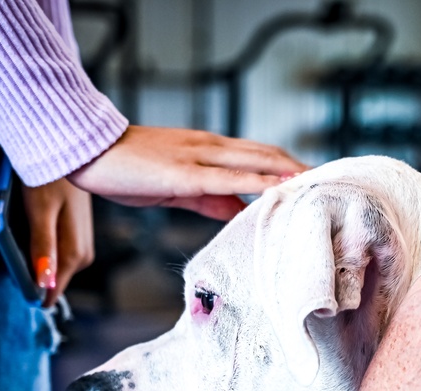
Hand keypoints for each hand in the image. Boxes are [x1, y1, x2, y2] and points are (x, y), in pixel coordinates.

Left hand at [23, 177, 94, 307]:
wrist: (68, 153)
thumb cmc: (50, 178)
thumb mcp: (41, 212)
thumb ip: (43, 247)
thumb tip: (43, 284)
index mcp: (74, 254)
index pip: (51, 291)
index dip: (28, 288)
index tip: (12, 272)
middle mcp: (84, 256)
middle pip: (50, 279)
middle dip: (30, 267)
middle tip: (17, 237)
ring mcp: (83, 246)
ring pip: (53, 266)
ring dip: (34, 255)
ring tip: (25, 227)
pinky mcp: (79, 236)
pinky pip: (57, 253)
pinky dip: (41, 245)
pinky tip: (33, 225)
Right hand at [67, 126, 308, 219]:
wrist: (88, 153)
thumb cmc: (127, 171)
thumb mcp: (176, 188)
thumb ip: (208, 199)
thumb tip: (237, 212)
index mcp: (207, 150)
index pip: (260, 154)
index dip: (290, 165)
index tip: (317, 180)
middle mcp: (209, 147)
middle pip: (268, 154)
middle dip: (302, 168)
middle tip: (332, 182)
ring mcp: (198, 157)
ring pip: (256, 160)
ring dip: (290, 172)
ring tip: (320, 185)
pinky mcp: (183, 173)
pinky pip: (228, 178)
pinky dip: (258, 182)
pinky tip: (280, 188)